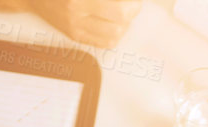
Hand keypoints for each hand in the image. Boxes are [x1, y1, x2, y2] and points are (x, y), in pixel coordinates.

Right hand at [22, 0, 138, 47]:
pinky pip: (104, 43)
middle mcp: (76, 13)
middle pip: (121, 20)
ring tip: (123, 12)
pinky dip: (115, 33)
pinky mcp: (74, 35)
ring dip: (126, 23)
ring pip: (115, 34)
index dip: (133, 2)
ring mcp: (75, 27)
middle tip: (131, 3)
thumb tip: (128, 1)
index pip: (119, 8)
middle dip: (132, 10)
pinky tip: (114, 22)